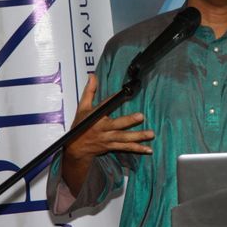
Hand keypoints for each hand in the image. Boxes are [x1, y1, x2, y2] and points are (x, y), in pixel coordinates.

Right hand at [61, 74, 153, 194]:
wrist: (76, 148)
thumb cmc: (80, 126)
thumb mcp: (82, 108)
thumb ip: (89, 92)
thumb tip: (92, 76)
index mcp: (96, 118)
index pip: (104, 106)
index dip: (112, 100)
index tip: (123, 94)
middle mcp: (103, 129)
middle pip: (117, 125)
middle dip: (128, 121)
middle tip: (141, 116)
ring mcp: (108, 139)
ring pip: (124, 138)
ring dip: (138, 136)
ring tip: (151, 133)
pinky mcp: (112, 146)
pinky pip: (126, 148)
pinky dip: (138, 148)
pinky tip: (149, 149)